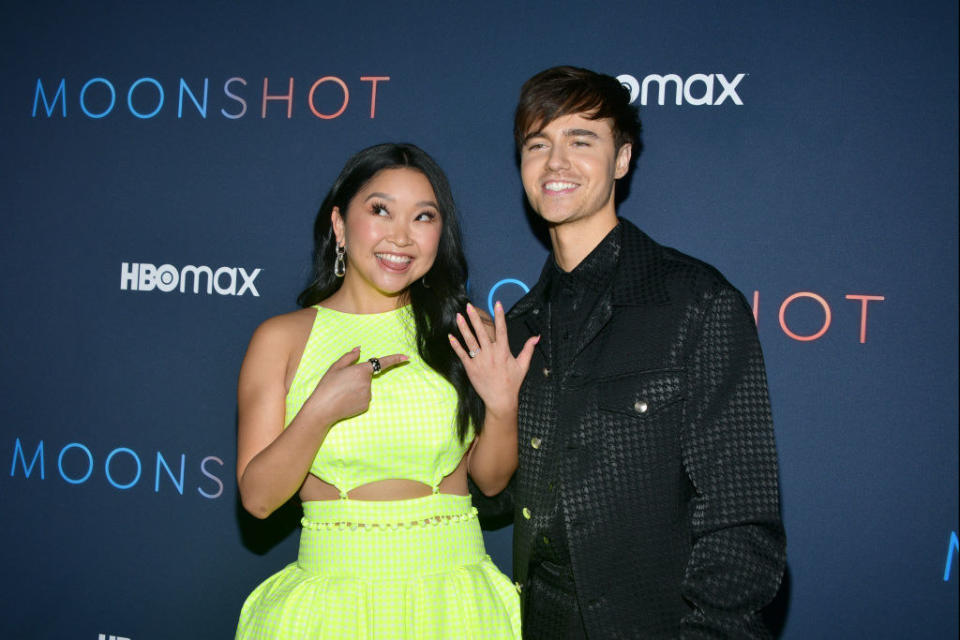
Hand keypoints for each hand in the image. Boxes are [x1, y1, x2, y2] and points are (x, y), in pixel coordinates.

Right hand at [304, 347, 406, 424]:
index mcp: (361, 370)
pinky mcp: (366, 405)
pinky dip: (356, 398)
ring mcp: (368, 395)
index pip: (382, 362)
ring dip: (356, 388)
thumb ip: (349, 357)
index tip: (406, 357)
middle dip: (357, 377)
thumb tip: (359, 349)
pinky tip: (345, 400)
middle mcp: (368, 383)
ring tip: (341, 392)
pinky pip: (363, 398)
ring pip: (365, 388)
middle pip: (367, 376)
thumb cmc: (327, 386)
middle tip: (342, 382)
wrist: (323, 409)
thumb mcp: (335, 367)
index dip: (395, 359)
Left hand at [449, 301, 538, 418]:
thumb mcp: (523, 365)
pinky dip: (456, 345)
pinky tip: (450, 336)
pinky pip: (462, 354)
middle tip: (469, 306)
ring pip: (470, 341)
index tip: (497, 303)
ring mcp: (479, 361)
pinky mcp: (471, 368)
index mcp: (503, 351)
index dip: (499, 316)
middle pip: (481, 332)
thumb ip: (528, 349)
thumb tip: (537, 337)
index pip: (502, 329)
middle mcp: (491, 354)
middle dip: (475, 318)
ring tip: (458, 316)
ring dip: (463, 327)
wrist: (500, 400)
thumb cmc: (512, 383)